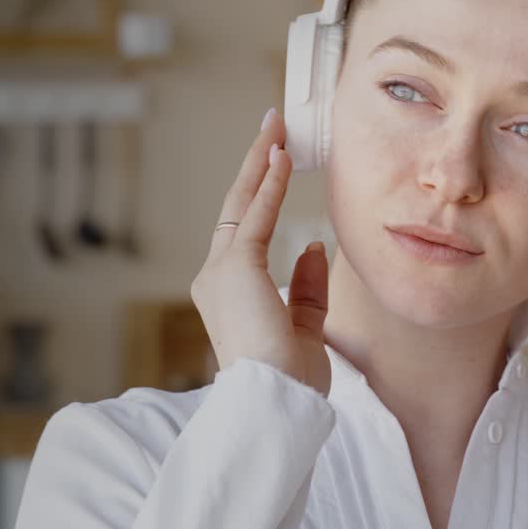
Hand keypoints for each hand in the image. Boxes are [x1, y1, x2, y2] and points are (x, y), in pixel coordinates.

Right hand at [191, 108, 331, 394]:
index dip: (261, 194)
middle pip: (235, 207)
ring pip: (240, 203)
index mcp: (229, 295)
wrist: (276, 401)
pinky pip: (256, 215)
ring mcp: (220, 271)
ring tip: (276, 127)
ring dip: (261, 162)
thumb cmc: (289, 379)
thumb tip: (312, 246)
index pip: (245, 231)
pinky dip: (271, 182)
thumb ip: (306, 288)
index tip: (277, 163)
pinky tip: (282, 156)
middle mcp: (215, 278)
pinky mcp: (236, 267)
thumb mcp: (305, 327)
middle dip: (255, 165)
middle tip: (272, 127)